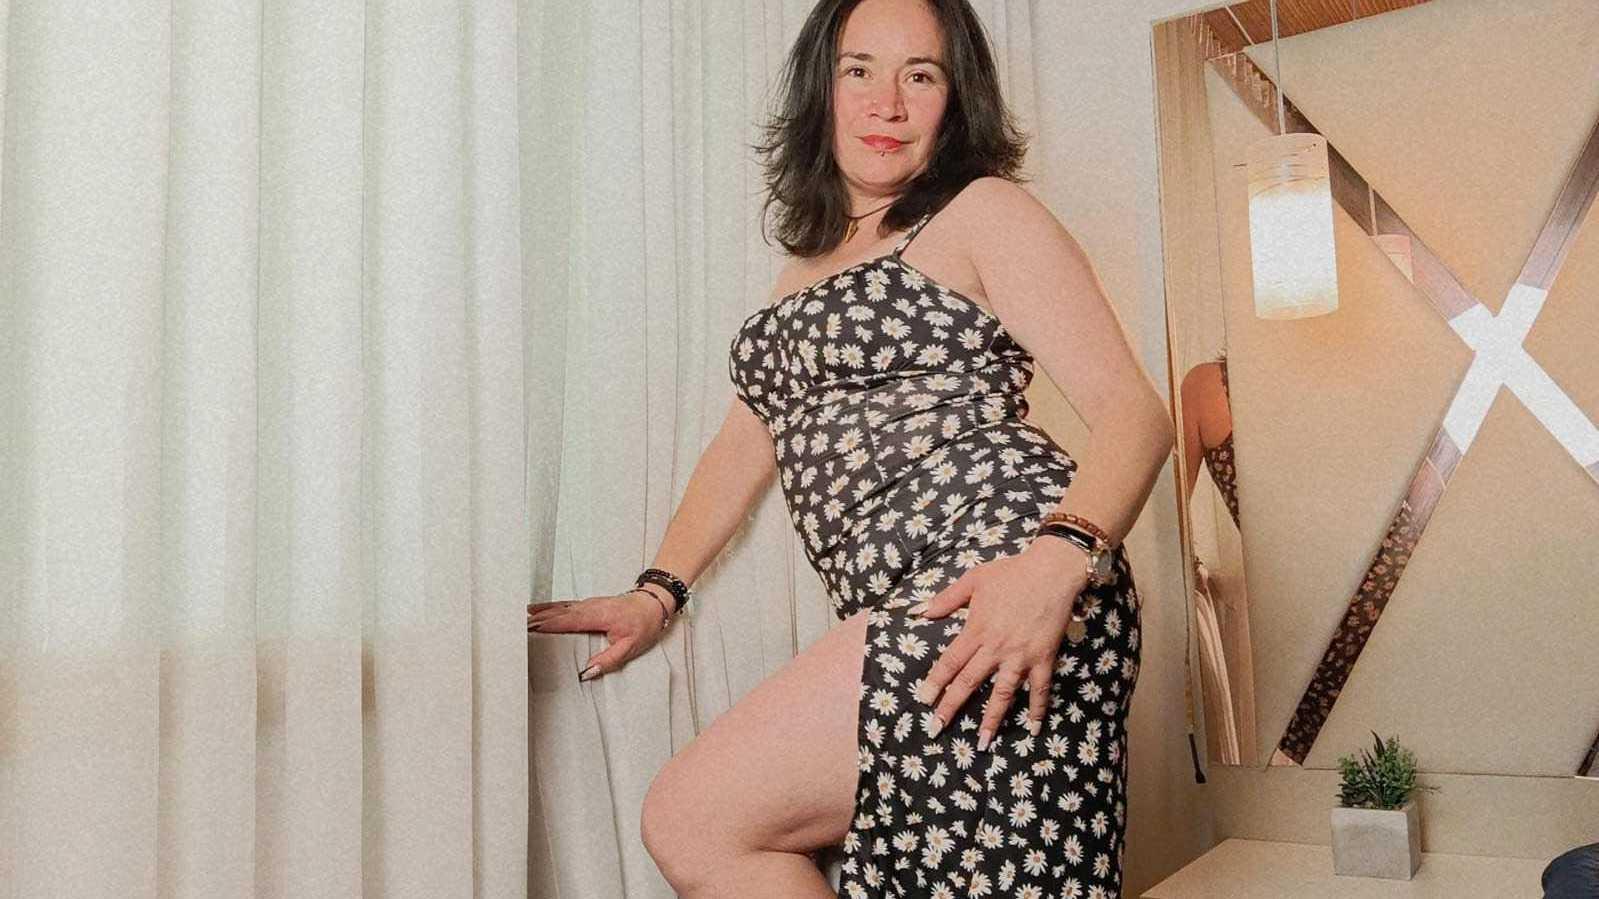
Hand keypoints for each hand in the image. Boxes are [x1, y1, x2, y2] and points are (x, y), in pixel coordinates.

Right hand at [527, 587, 671, 681]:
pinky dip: (549, 607)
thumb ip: (609, 660)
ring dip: (540, 612)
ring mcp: (588, 603)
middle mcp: (589, 607)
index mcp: (598, 616)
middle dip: (538, 620)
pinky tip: (538, 610)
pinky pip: (564, 605)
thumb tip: (587, 671)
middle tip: (517, 627)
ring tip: (520, 619)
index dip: (548, 625)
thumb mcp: (631, 647)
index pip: (567, 621)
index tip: (530, 629)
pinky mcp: (588, 603)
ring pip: (559, 607)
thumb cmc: (644, 624)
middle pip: (558, 613)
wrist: (654, 603)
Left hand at [910, 538, 1089, 750]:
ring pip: (1003, 693)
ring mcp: (1021, 656)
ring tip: (983, 742)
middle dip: (951, 707)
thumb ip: (946, 598)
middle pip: (969, 682)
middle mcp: (996, 648)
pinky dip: (1037, 709)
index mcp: (976, 630)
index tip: (924, 701)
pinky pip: (1040, 689)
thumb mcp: (974, 579)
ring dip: (992, 719)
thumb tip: (920, 611)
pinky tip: (1032, 728)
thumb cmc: (1011, 573)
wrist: (1051, 571)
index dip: (935, 683)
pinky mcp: (1043, 658)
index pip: (950, 662)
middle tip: (937, 728)